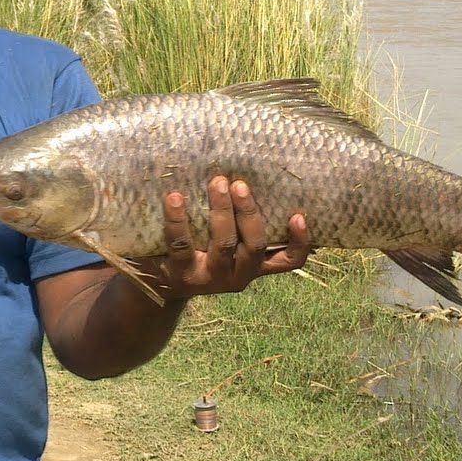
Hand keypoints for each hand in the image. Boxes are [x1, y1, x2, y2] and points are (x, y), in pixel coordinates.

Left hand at [144, 176, 310, 299]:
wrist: (162, 284)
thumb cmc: (202, 250)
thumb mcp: (227, 243)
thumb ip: (241, 222)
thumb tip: (254, 176)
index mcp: (255, 265)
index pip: (288, 260)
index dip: (299, 242)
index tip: (299, 215)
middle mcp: (238, 275)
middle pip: (255, 246)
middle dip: (249, 212)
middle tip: (239, 184)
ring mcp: (210, 277)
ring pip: (224, 244)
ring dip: (221, 211)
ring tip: (216, 183)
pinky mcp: (181, 274)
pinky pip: (181, 244)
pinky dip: (177, 219)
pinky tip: (174, 197)